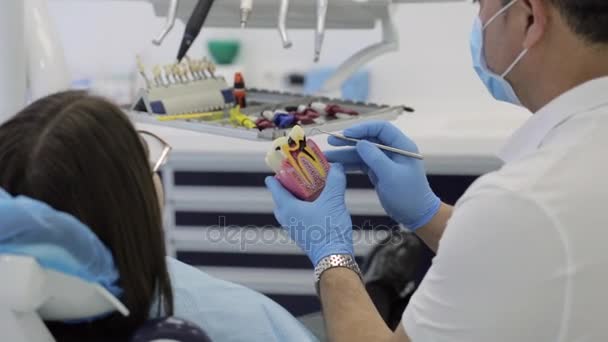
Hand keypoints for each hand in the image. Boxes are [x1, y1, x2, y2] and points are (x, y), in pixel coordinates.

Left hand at [265, 163, 352, 265]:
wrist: (333, 258)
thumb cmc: (329, 230)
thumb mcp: (333, 201)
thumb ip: (335, 180)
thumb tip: (336, 166)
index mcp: (287, 207)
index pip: (274, 186)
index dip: (277, 173)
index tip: (282, 164)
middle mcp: (286, 218)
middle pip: (280, 197)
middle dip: (288, 184)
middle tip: (298, 174)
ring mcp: (293, 228)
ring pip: (288, 208)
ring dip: (296, 197)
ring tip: (310, 188)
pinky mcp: (302, 235)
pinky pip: (297, 217)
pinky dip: (303, 208)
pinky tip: (317, 205)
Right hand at [325, 121, 439, 229]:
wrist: (416, 214)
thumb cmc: (408, 194)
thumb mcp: (391, 175)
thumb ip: (375, 157)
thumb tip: (360, 143)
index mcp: (402, 146)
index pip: (381, 129)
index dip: (363, 128)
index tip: (346, 134)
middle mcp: (393, 150)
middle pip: (368, 139)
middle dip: (349, 140)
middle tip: (331, 141)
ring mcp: (384, 161)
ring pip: (362, 152)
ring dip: (345, 153)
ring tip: (327, 155)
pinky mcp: (378, 171)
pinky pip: (361, 163)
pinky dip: (349, 164)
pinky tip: (335, 165)